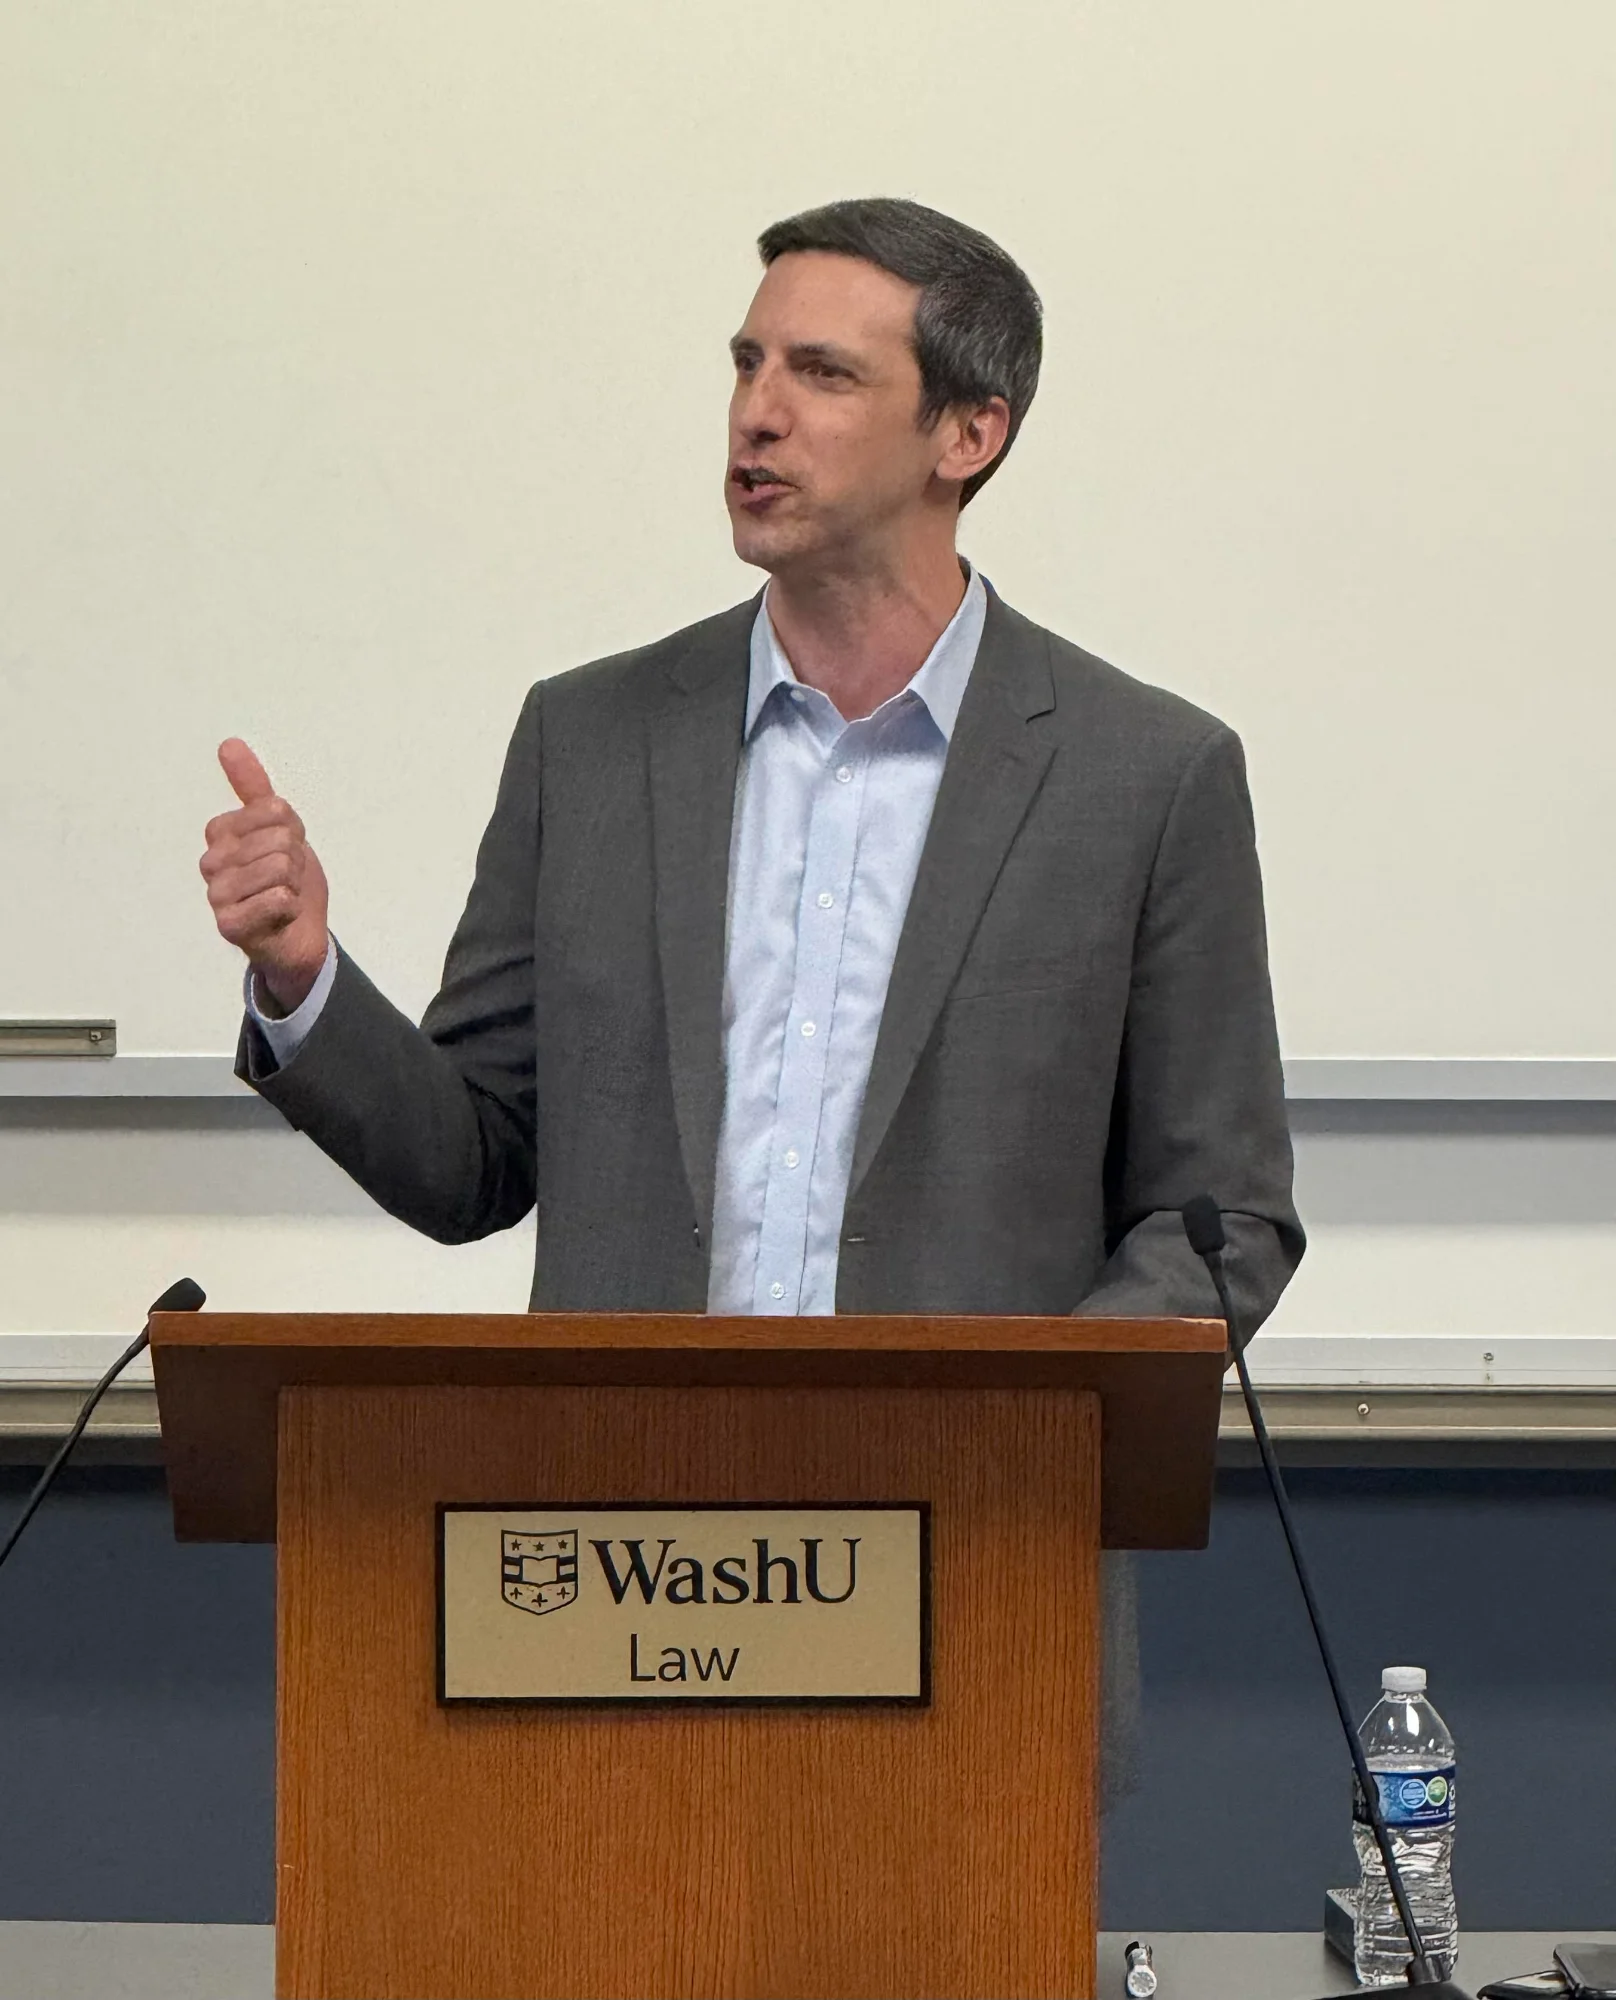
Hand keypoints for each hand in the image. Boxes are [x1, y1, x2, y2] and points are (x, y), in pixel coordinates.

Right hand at [200, 739, 330, 1012]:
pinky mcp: (229, 926)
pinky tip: (280, 916)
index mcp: (220, 833)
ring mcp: (217, 895)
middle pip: (280, 839)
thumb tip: (229, 744)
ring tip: (284, 896)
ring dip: (295, 885)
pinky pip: (277, 899)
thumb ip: (254, 788)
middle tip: (287, 879)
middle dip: (296, 861)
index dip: (294, 831)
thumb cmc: (286, 881)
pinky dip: (290, 907)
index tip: (286, 851)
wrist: (298, 935)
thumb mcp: (279, 827)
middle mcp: (211, 862)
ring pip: (280, 868)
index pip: (273, 809)